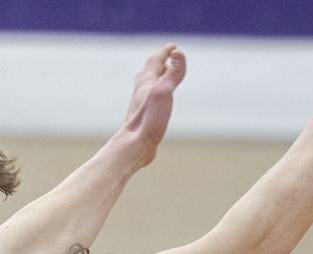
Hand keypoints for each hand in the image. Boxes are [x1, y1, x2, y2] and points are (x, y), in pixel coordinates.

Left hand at [116, 43, 186, 168]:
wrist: (133, 147)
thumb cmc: (148, 120)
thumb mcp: (164, 92)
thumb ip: (173, 73)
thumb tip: (178, 52)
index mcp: (145, 83)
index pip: (155, 61)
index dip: (165, 53)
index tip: (173, 47)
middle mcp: (140, 93)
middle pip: (148, 73)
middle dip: (159, 64)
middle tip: (167, 59)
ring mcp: (139, 107)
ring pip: (146, 88)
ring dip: (154, 80)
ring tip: (160, 80)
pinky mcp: (141, 120)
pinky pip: (147, 103)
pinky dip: (153, 97)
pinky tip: (155, 106)